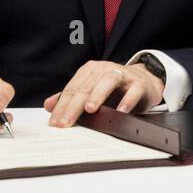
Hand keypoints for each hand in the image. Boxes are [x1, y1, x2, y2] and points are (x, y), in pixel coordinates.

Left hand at [43, 60, 163, 126]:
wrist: (144, 81)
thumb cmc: (114, 89)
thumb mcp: (90, 91)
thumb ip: (70, 98)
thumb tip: (48, 105)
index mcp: (90, 71)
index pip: (73, 89)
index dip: (62, 106)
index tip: (55, 123)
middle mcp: (105, 69)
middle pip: (86, 87)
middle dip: (74, 106)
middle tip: (66, 123)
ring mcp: (123, 75)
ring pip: (108, 82)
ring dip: (98, 95)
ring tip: (90, 109)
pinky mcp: (139, 83)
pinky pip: (133, 90)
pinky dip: (128, 100)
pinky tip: (121, 111)